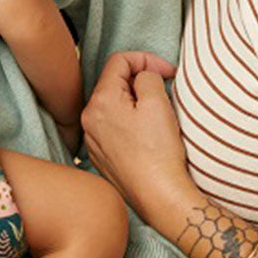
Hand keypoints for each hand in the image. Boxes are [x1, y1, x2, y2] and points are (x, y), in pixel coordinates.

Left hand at [82, 52, 199, 235]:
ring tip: (157, 115)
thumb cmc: (159, 152)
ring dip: (135, 102)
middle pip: (114, 83)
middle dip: (140, 81)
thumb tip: (143, 76)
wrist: (160, 198)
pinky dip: (129, 123)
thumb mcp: (157, 101)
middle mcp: (89, 120)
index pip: (118, 61)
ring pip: (114, 106)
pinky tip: (148, 136)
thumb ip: (147, 76)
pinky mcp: (102, 157)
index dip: (146, 59)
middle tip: (164, 91)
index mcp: (100, 102)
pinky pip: (113, 128)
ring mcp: (93, 140)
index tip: (167, 72)